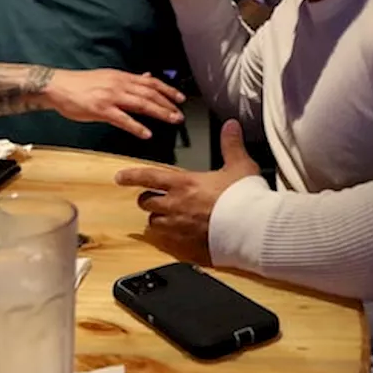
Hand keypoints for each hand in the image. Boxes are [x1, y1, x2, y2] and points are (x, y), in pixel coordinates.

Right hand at [43, 69, 185, 139]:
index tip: (180, 98)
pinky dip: (136, 127)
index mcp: (122, 77)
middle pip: (150, 94)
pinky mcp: (101, 109)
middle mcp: (119, 85)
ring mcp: (111, 97)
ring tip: (171, 120)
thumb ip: (128, 80)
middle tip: (180, 115)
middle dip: (168, 104)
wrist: (57, 86)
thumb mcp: (108, 77)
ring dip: (159, 112)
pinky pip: (123, 119)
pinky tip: (146, 134)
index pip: (151, 82)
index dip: (168, 90)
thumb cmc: (81, 84)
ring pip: (141, 104)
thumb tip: (147, 77)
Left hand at [115, 120, 259, 264]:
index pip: (149, 177)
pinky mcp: (188, 246)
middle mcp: (176, 206)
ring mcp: (180, 228)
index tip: (120, 177)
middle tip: (153, 198)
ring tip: (167, 217)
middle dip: (147, 199)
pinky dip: (172, 238)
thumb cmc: (244, 196)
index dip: (132, 176)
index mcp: (185, 184)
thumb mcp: (240, 165)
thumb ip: (231, 145)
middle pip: (146, 203)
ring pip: (155, 224)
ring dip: (158, 219)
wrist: (252, 227)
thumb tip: (231, 125)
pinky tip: (182, 236)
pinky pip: (170, 243)